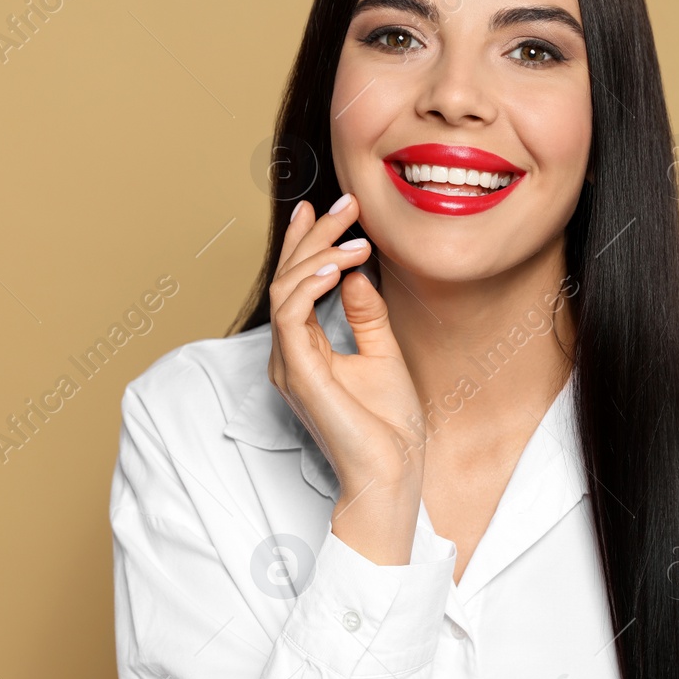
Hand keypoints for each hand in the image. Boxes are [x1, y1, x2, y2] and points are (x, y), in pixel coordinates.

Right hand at [267, 193, 425, 507]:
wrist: (393, 474)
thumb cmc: (389, 427)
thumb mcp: (383, 354)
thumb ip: (365, 315)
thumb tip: (353, 273)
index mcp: (305, 350)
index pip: (297, 284)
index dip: (307, 242)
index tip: (326, 208)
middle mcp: (289, 355)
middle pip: (289, 279)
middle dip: (314, 236)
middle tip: (346, 204)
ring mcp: (289, 365)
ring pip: (285, 290)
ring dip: (319, 255)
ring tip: (356, 236)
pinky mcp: (299, 375)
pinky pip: (291, 317)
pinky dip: (310, 286)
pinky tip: (337, 267)